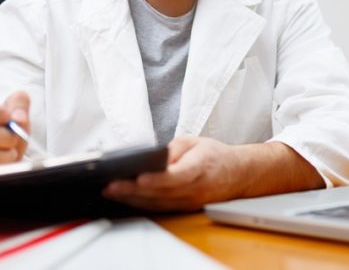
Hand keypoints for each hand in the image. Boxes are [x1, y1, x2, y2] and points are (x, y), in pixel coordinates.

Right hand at [0, 91, 30, 171]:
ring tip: (11, 152)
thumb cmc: (4, 131)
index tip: (9, 117)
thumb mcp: (14, 112)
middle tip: (15, 139)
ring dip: (6, 155)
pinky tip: (2, 165)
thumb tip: (18, 118)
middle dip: (7, 137)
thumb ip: (19, 104)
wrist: (2, 156)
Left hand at [102, 136, 245, 211]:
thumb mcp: (194, 141)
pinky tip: (126, 199)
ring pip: (158, 203)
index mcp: (200, 167)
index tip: (139, 178)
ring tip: (111, 192)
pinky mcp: (185, 208)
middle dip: (134, 190)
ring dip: (133, 199)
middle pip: (162, 192)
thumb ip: (173, 149)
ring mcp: (190, 201)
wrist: (237, 174)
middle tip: (111, 185)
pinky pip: (160, 208)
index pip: (177, 176)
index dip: (157, 179)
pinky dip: (142, 204)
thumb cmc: (214, 155)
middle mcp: (195, 188)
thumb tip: (152, 157)